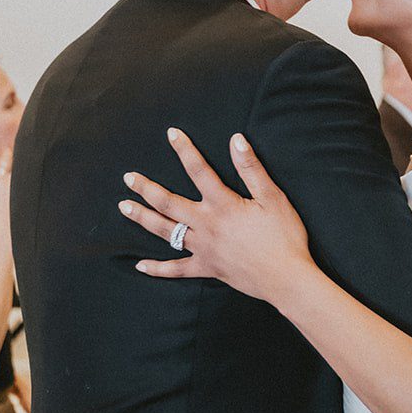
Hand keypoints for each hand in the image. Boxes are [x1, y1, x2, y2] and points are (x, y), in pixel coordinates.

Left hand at [120, 130, 312, 306]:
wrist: (286, 278)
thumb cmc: (283, 236)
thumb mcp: (272, 197)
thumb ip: (251, 168)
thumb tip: (236, 140)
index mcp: (222, 204)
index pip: (198, 171)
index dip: (184, 150)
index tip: (171, 134)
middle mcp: (206, 225)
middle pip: (168, 203)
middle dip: (146, 189)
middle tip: (128, 178)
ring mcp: (203, 249)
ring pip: (166, 232)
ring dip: (143, 218)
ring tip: (125, 208)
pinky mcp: (207, 269)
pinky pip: (176, 270)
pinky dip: (157, 269)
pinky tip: (140, 266)